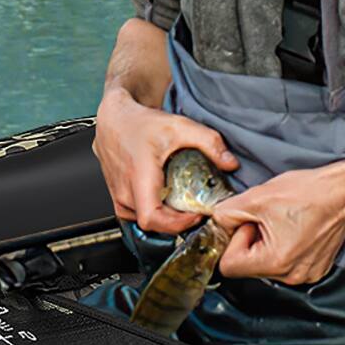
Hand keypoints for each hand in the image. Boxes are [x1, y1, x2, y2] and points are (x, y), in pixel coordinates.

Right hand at [93, 89, 239, 234]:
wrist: (114, 120)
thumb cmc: (139, 123)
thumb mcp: (179, 126)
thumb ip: (209, 142)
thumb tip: (230, 163)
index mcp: (139, 176)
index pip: (152, 218)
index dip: (177, 224)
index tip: (196, 214)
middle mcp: (125, 191)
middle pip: (154, 224)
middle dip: (179, 220)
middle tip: (198, 208)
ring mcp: (119, 197)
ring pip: (146, 222)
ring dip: (167, 218)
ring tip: (183, 204)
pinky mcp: (118, 200)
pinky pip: (138, 216)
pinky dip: (155, 213)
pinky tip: (167, 201)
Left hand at [213, 166, 344, 284]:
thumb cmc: (310, 193)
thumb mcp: (257, 197)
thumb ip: (226, 214)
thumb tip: (214, 224)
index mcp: (276, 262)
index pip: (229, 267)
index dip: (233, 241)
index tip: (247, 224)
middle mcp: (291, 275)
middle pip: (248, 266)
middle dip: (250, 242)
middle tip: (265, 220)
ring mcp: (304, 275)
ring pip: (265, 265)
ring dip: (265, 244)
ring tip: (281, 223)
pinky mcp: (313, 269)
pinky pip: (284, 264)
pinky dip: (282, 247)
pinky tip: (292, 229)